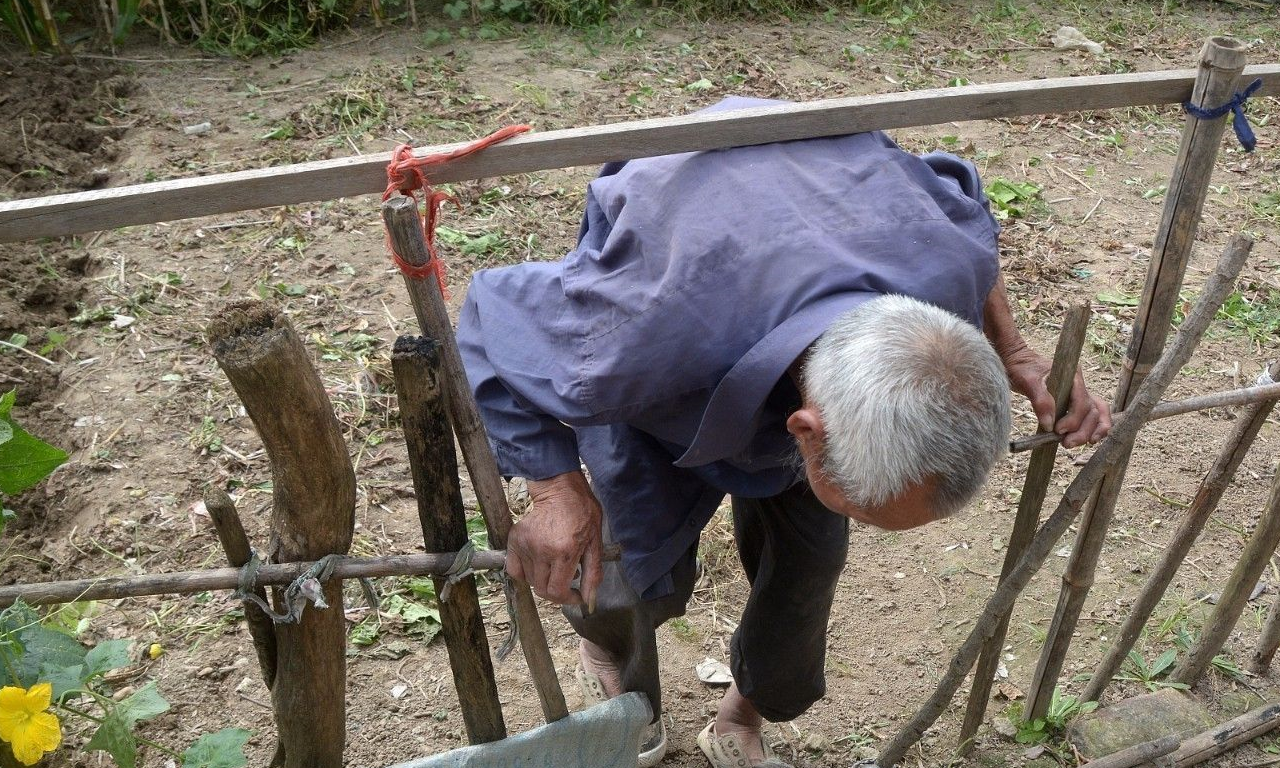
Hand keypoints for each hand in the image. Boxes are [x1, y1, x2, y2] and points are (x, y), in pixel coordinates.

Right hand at [506, 470, 603, 607]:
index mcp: (564, 552)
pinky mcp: (515, 540)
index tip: (575, 595)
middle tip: (567, 581)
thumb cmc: (582, 513)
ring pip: (530, 581)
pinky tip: (538, 565)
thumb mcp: (595, 542)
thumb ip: (593, 573)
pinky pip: (515, 569)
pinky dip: (525, 573)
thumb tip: (589, 599)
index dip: (567, 600)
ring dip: (543, 580)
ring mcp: (526, 545)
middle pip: (542, 590)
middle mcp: (542, 551)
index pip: (557, 592)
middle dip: (556, 592)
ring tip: (555, 565)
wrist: (560, 490)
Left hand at [1001, 344, 1111, 448]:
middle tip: (1067, 444)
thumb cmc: (1021, 367)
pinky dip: (1093, 427)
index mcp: (1073, 376)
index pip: (1082, 402)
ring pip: (1095, 414)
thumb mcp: (1027, 381)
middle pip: (1092, 411)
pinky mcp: (1073, 402)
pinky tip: (1089, 440)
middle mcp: (1080, 385)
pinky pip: (1092, 414)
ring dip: (1089, 432)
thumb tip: (1049, 425)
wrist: (1017, 360)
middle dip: (1083, 430)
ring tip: (1072, 444)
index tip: (1057, 430)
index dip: (1073, 419)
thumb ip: (1040, 400)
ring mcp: (1078, 393)